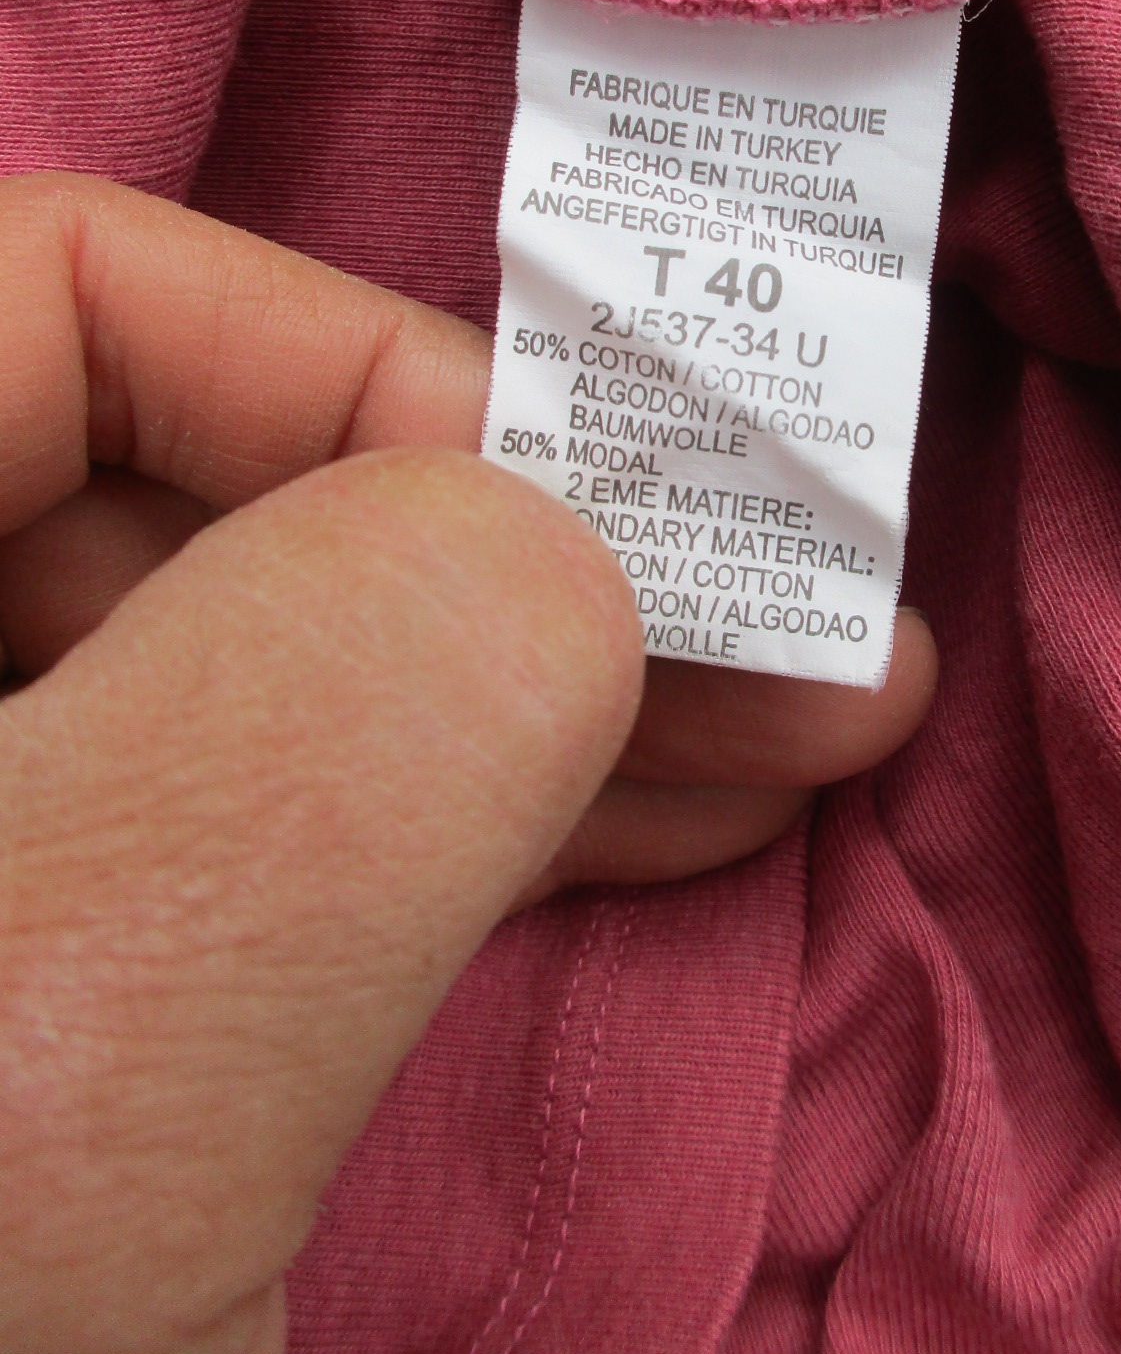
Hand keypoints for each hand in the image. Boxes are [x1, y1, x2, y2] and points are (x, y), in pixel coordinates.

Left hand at [0, 175, 936, 1353]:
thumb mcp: (50, 1065)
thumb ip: (338, 714)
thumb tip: (555, 554)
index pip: (61, 288)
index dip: (374, 381)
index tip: (645, 564)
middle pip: (175, 479)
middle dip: (516, 558)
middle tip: (809, 647)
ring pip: (240, 659)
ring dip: (527, 689)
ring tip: (789, 733)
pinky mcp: (20, 994)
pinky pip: (247, 827)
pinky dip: (445, 823)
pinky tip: (625, 823)